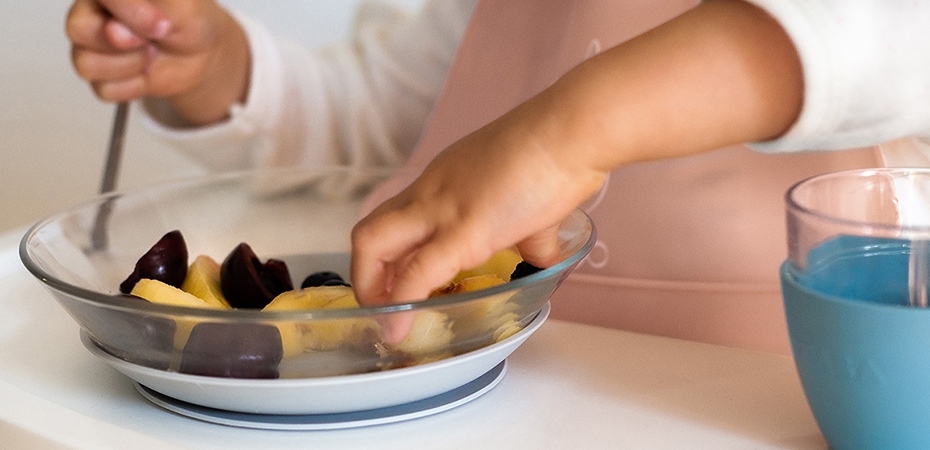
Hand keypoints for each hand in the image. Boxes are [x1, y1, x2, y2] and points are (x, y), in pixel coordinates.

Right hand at [66, 0, 248, 124]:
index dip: (128, 12)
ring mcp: (92, 44)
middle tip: (151, 41)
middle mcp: (91, 11)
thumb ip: (149, 9)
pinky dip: (133, 86)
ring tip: (151, 53)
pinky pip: (104, 89)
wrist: (200, 51)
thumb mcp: (181, 6)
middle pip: (78, 28)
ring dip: (130, 65)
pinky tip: (146, 72)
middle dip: (123, 42)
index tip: (160, 25)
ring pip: (86, 63)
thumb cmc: (188, 19)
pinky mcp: (100, 75)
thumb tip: (115, 30)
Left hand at [350, 0, 802, 313]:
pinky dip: (400, 305)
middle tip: (381, 306)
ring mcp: (442, 209)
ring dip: (371, 290)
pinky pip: (416, 274)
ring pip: (372, 245)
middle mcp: (431, 192)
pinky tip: (400, 328)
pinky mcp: (464, 231)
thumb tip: (544, 254)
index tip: (394, 283)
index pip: (394, 217)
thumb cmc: (559, 153)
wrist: (572, 132)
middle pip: (369, 231)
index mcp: (443, 181)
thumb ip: (532, 233)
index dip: (385, 256)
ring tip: (387, 323)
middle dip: (365, 275)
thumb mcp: (533, 201)